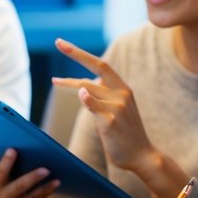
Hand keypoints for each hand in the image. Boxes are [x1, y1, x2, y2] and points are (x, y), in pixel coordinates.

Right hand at [0, 145, 57, 197]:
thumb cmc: (13, 193)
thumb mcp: (4, 182)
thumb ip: (5, 167)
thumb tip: (17, 146)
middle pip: (1, 174)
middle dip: (6, 162)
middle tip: (13, 150)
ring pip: (20, 186)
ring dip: (32, 177)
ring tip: (46, 169)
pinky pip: (35, 197)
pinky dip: (47, 188)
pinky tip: (56, 182)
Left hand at [52, 38, 159, 176]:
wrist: (141, 156)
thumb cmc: (124, 133)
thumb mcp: (115, 110)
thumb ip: (101, 97)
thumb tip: (81, 88)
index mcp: (123, 88)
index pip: (101, 65)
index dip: (82, 54)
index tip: (63, 43)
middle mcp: (122, 93)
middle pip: (97, 66)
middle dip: (76, 52)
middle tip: (58, 41)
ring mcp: (118, 106)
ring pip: (89, 88)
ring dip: (71, 84)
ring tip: (55, 82)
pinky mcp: (111, 120)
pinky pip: (93, 105)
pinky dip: (87, 98)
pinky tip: (80, 93)